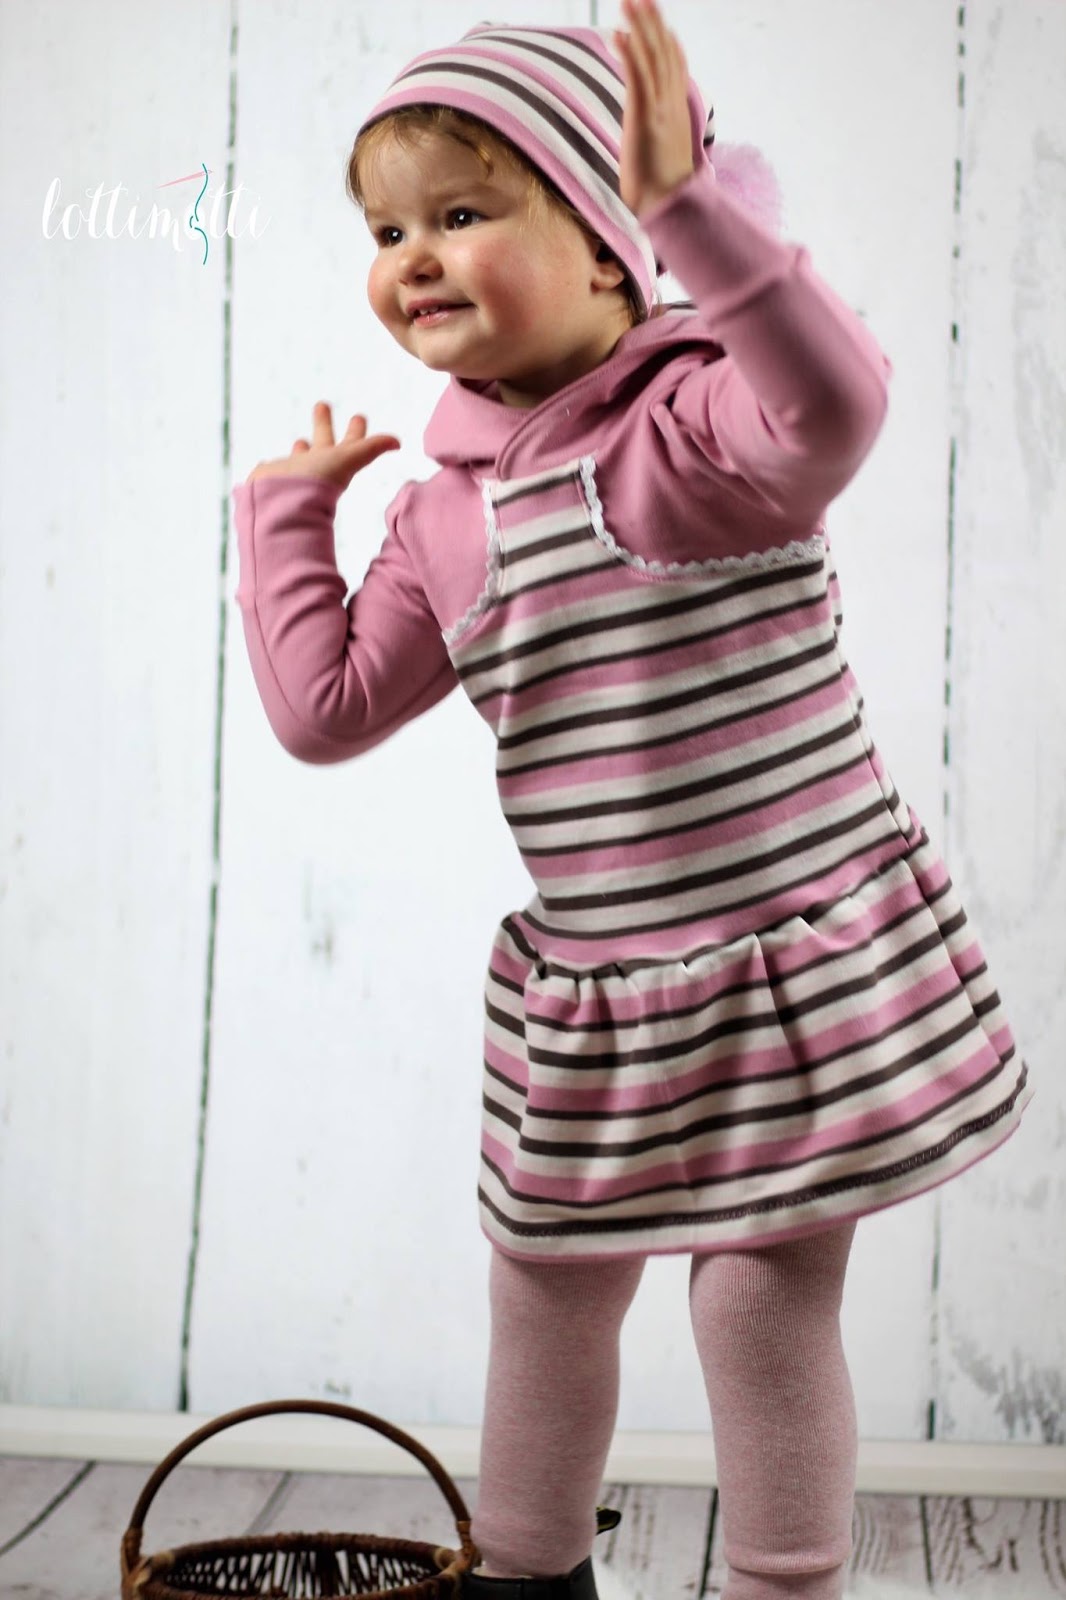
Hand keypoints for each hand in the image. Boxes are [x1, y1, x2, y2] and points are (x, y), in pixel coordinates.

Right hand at [247, 402, 399, 490]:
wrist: (284, 505)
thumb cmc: (317, 481)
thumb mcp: (348, 459)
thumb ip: (371, 448)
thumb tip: (398, 442)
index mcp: (334, 461)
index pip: (350, 443)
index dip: (356, 430)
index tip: (359, 416)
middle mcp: (315, 467)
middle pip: (322, 441)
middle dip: (323, 423)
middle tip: (322, 403)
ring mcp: (293, 472)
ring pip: (300, 458)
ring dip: (302, 448)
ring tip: (301, 441)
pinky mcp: (271, 477)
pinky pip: (273, 470)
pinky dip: (272, 467)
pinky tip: (267, 465)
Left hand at [614, 0, 694, 218]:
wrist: (669, 208)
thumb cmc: (665, 193)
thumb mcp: (664, 159)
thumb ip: (660, 141)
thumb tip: (653, 141)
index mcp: (677, 113)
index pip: (676, 68)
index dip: (668, 42)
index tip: (660, 23)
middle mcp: (671, 105)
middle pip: (665, 53)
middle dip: (653, 22)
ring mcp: (660, 109)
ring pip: (652, 57)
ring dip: (640, 27)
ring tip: (630, 2)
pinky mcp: (645, 117)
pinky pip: (638, 76)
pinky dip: (629, 52)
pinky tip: (618, 35)